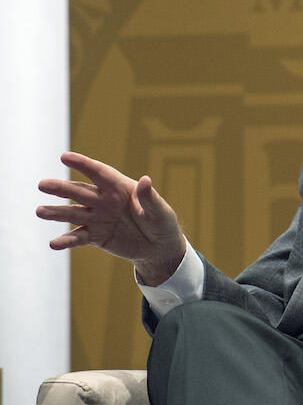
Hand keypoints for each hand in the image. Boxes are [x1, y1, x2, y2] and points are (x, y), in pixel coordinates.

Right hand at [36, 151, 185, 283]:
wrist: (159, 247)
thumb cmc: (161, 222)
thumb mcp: (160, 211)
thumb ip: (150, 198)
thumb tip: (146, 180)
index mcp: (119, 188)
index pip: (99, 172)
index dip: (83, 164)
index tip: (65, 157)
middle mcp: (104, 201)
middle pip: (79, 192)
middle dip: (61, 188)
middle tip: (43, 184)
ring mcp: (97, 218)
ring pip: (73, 213)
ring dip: (57, 212)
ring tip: (40, 211)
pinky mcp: (96, 236)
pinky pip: (78, 237)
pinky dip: (66, 241)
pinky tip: (54, 244)